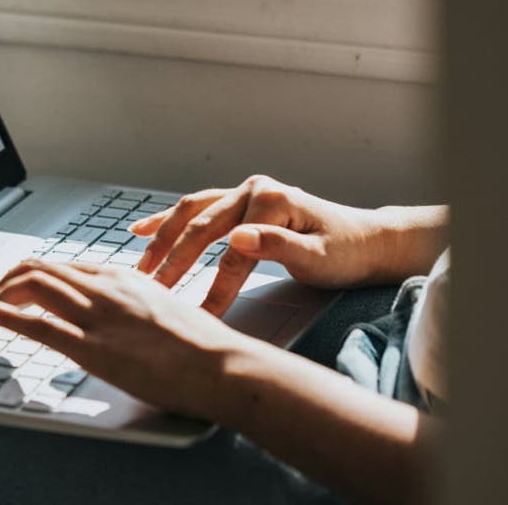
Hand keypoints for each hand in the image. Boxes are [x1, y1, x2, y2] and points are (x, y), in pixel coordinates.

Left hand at [0, 259, 252, 419]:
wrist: (221, 362)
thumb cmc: (203, 345)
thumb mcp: (166, 309)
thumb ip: (138, 306)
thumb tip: (127, 316)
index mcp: (124, 278)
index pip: (67, 266)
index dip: (36, 274)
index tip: (22, 285)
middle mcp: (105, 288)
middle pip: (42, 268)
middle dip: (10, 279)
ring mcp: (97, 316)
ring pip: (34, 285)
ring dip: (2, 292)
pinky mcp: (92, 347)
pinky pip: (36, 324)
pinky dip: (1, 314)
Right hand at [130, 175, 447, 315]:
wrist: (367, 241)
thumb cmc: (346, 253)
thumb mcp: (319, 257)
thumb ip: (277, 246)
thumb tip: (237, 238)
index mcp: (272, 200)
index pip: (232, 251)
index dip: (213, 286)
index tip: (197, 317)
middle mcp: (253, 189)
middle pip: (202, 228)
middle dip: (174, 262)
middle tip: (152, 292)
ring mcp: (244, 192)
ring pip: (191, 214)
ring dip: (162, 239)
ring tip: (141, 268)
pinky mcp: (240, 202)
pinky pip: (196, 209)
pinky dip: (168, 220)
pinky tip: (140, 229)